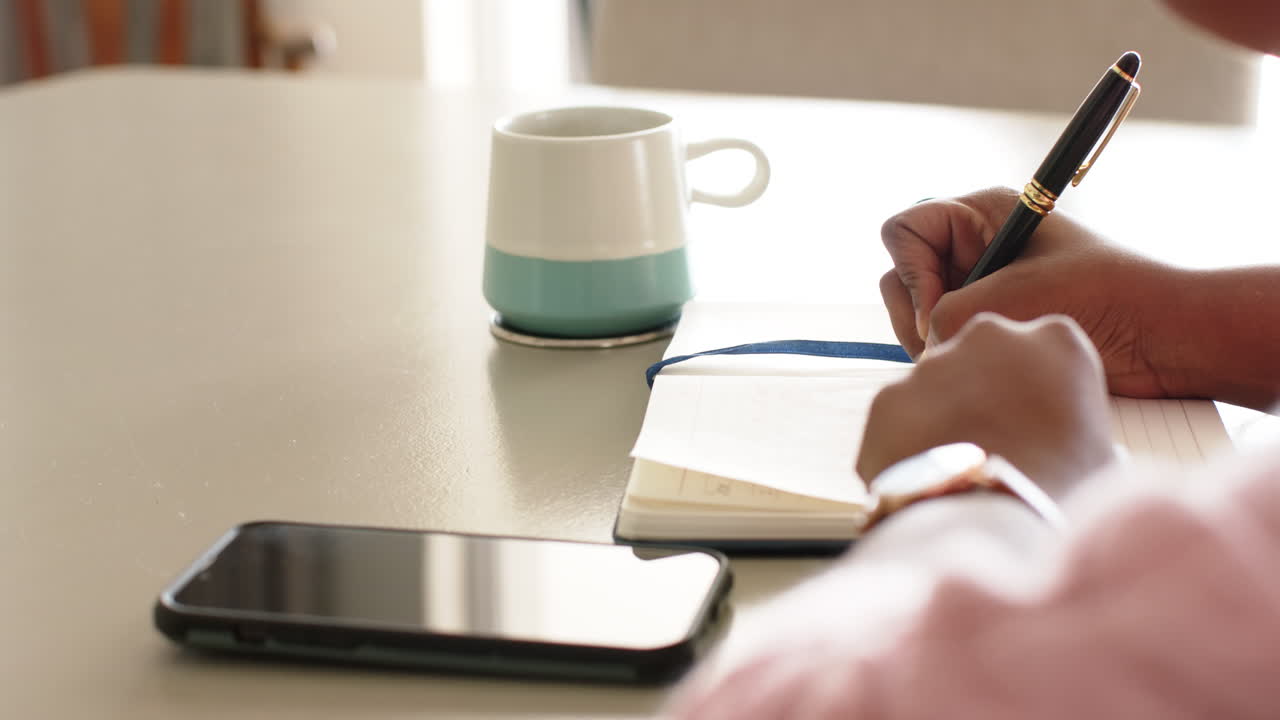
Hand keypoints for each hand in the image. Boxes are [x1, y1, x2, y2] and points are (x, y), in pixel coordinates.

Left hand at [856, 313, 1116, 497]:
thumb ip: (1077, 428)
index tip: (1035, 423)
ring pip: (935, 386)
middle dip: (983, 390)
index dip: (1035, 389)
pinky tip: (926, 478)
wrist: (991, 527)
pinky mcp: (888, 395)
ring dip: (941, 417)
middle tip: (991, 442)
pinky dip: (905, 442)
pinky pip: (898, 416)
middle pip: (982, 356)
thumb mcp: (1098, 454)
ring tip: (957, 469)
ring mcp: (932, 363)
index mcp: (1057, 341)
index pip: (1042, 349)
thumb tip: (1079, 450)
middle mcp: (989, 334)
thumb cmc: (1061, 494)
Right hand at [879, 187, 1175, 398]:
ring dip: (931, 341)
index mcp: (981, 215)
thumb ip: (946, 314)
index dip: (910, 273)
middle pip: (901, 274)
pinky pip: (941, 340)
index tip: (938, 311)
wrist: (1164, 339)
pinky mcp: (989, 324)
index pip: (903, 231)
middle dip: (915, 313)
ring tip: (973, 360)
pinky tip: (985, 370)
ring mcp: (978, 287)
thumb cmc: (1103, 298)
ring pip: (916, 313)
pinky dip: (950, 358)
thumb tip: (923, 342)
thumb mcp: (1013, 298)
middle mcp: (973, 247)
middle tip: (944, 346)